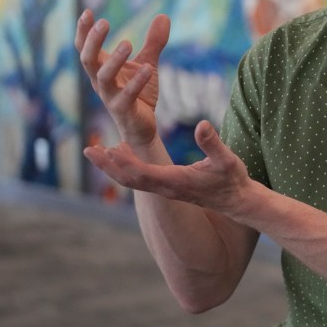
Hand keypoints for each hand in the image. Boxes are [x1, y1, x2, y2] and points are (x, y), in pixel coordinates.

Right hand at [76, 9, 169, 146]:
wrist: (142, 127)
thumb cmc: (139, 93)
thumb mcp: (147, 62)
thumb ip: (154, 41)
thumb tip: (164, 16)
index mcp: (102, 69)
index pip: (85, 48)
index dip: (83, 31)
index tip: (88, 11)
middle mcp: (101, 82)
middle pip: (88, 59)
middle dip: (93, 41)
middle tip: (104, 22)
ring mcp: (110, 97)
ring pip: (103, 77)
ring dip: (114, 60)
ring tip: (128, 43)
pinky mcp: (124, 110)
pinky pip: (127, 95)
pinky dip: (136, 81)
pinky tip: (148, 69)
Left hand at [84, 120, 254, 215]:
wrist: (238, 201)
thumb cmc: (233, 180)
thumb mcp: (227, 159)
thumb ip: (212, 143)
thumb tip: (202, 124)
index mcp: (176, 182)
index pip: (143, 174)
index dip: (126, 162)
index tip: (109, 149)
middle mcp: (166, 187)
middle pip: (129, 179)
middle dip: (107, 166)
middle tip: (88, 150)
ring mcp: (166, 188)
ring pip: (132, 179)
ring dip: (113, 166)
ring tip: (98, 149)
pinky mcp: (168, 186)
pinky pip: (140, 177)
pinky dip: (127, 165)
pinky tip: (123, 150)